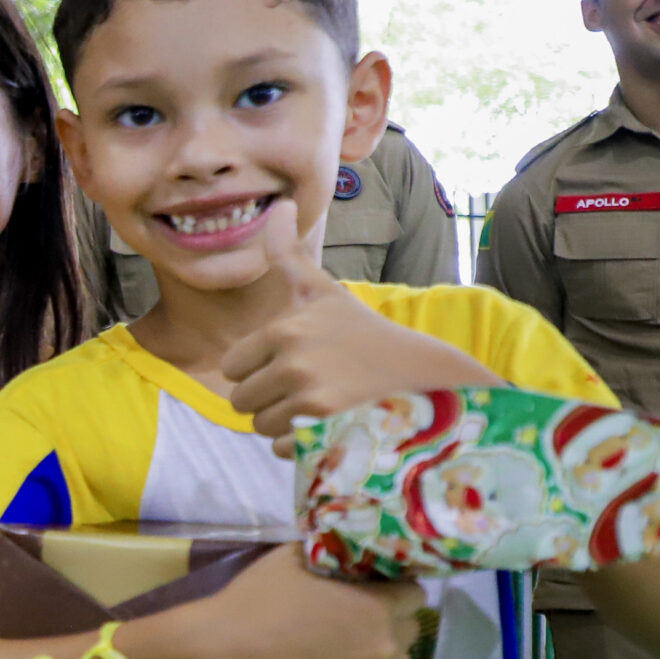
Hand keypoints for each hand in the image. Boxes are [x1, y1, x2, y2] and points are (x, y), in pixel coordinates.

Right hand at [147, 545, 426, 658]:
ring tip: (346, 652)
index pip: (415, 595)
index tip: (373, 590)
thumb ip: (332, 554)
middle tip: (356, 620)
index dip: (394, 589)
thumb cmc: (253, 602)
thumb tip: (347, 549)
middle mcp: (386, 647)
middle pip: (410, 630)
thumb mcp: (293, 558)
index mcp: (378, 606)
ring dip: (381, 655)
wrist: (218, 658)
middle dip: (389, 621)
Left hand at [221, 203, 494, 453]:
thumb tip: (275, 206)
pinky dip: (303, 447)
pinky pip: (283, 452)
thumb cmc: (365, 336)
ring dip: (286, 425)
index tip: (292, 363)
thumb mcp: (324, 293)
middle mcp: (294, 361)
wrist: (426, 378)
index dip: (258, 370)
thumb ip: (288, 257)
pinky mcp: (326, 433)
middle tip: (310, 388)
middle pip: (243, 402)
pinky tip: (334, 426)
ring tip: (325, 406)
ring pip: (262, 428)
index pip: (233, 367)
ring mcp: (310, 398)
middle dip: (269, 401)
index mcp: (285, 329)